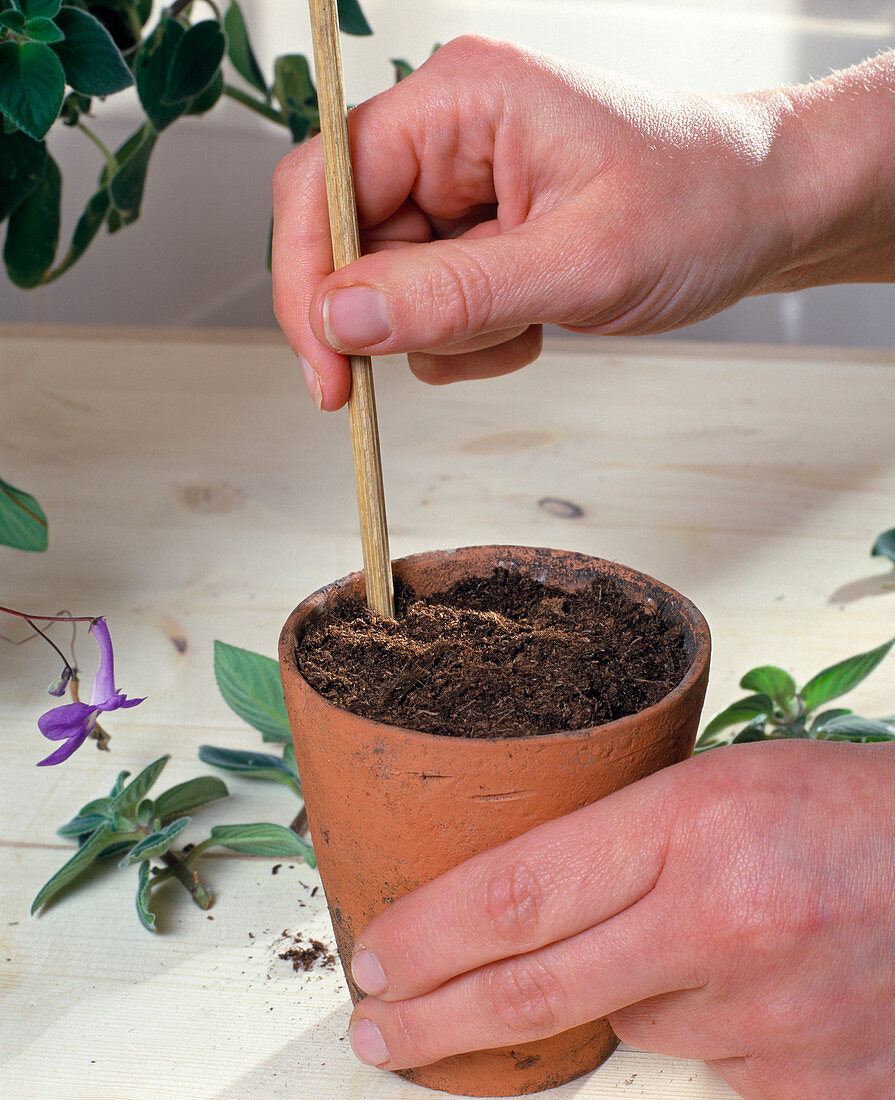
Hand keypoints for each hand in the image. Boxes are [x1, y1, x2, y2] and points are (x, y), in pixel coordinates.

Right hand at [271, 35, 797, 408]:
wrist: (766, 213)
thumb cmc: (700, 206)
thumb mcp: (577, 263)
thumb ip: (452, 294)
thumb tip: (341, 316)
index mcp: (459, 101)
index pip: (322, 183)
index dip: (308, 282)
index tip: (328, 371)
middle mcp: (447, 134)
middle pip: (349, 243)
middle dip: (403, 318)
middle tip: (472, 347)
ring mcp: (462, 185)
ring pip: (393, 288)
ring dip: (453, 332)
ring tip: (535, 320)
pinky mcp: (479, 231)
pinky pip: (434, 306)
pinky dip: (477, 337)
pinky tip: (539, 322)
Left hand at [344, 739, 894, 1099]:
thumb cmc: (845, 808)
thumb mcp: (720, 782)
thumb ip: (626, 845)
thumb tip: (533, 910)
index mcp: (692, 824)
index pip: (517, 894)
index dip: (429, 935)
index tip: (376, 959)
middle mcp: (722, 927)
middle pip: (534, 994)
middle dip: (438, 1019)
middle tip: (379, 1029)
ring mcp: (768, 1020)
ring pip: (627, 1025)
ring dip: (621, 992)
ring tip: (696, 931)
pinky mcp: (807, 1085)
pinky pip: (707, 1061)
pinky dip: (702, 1023)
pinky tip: (754, 977)